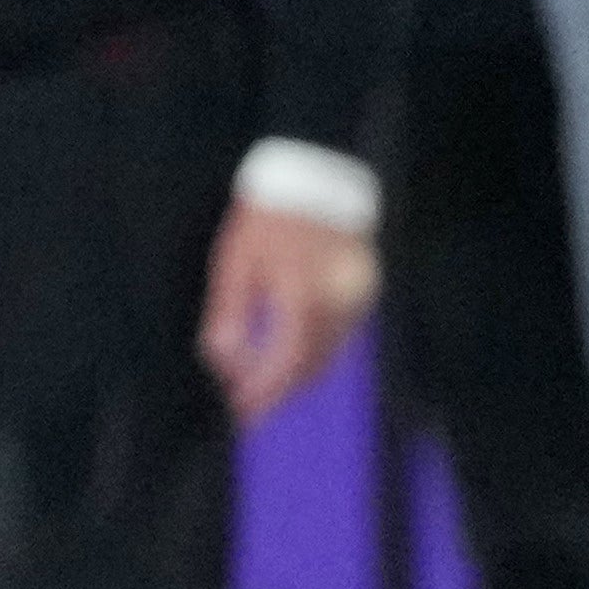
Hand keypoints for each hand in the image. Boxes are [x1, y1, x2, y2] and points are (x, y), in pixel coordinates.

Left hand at [201, 197, 379, 427]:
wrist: (317, 175)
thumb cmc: (268, 216)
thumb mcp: (236, 260)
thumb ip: (230, 313)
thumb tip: (222, 363)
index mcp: (305, 290)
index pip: (288, 358)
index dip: (264, 389)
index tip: (238, 408)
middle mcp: (340, 298)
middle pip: (313, 363)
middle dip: (279, 392)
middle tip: (248, 413)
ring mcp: (358, 295)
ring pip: (329, 352)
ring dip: (296, 377)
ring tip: (262, 393)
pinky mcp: (365, 290)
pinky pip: (339, 335)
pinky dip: (313, 353)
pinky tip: (287, 362)